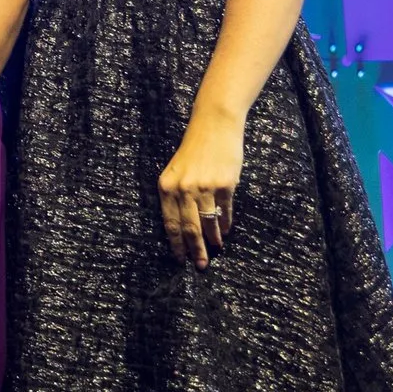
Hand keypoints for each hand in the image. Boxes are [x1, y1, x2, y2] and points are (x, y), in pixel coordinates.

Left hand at [158, 108, 243, 267]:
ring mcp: (205, 187)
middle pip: (189, 228)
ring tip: (215, 250)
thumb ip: (176, 196)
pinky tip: (226, 231)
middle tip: (200, 265)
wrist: (213, 126)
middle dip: (195, 249)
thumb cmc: (193, 150)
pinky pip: (225, 211)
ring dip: (212, 239)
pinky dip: (225, 224)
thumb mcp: (176, 172)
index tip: (180, 259)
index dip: (176, 243)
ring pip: (208, 222)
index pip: (170, 223)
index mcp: (166, 186)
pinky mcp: (225, 184)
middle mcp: (183, 188)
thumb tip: (184, 227)